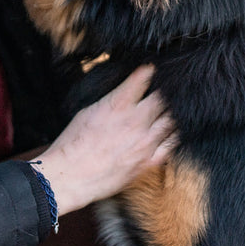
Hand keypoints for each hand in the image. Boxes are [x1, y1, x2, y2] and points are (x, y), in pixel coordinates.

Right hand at [34, 64, 176, 215]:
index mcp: (118, 104)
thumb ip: (112, 99)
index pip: (143, 78)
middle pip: (163, 98)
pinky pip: (172, 144)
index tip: (152, 68)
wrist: (70, 177)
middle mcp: (135, 121)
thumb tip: (126, 92)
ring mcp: (145, 143)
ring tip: (171, 108)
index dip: (149, 70)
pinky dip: (174, 134)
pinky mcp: (148, 162)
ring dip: (172, 111)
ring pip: (172, 119)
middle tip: (167, 88)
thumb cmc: (73, 143)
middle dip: (166, 91)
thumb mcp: (88, 110)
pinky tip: (171, 130)